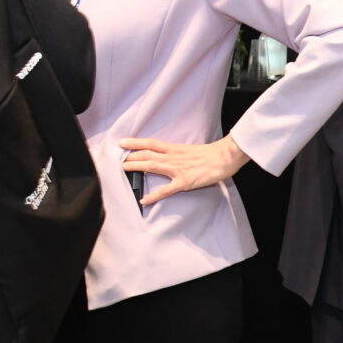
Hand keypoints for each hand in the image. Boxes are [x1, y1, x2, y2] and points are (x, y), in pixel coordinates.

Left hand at [118, 134, 248, 204]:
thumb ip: (181, 155)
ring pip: (152, 166)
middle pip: (147, 154)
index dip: (136, 142)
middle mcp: (173, 157)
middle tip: (116, 159)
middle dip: (130, 156)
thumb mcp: (193, 151)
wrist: (226, 156)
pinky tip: (145, 200)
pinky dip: (154, 195)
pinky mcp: (185, 181)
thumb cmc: (214, 154)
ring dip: (136, 167)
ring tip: (123, 170)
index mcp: (176, 149)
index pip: (151, 143)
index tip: (123, 142)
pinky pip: (166, 190)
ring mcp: (178, 169)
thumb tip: (174, 159)